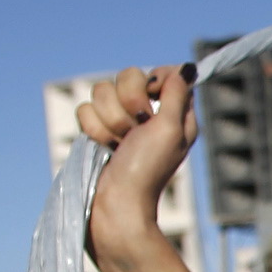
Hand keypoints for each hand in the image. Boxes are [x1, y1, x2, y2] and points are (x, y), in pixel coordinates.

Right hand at [85, 64, 199, 271]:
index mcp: (174, 112)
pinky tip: (105, 148)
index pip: (163, 72)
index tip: (152, 98)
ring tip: (119, 145)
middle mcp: (147, 113)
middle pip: (127, 75)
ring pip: (101, 91)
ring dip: (110, 121)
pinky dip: (94, 131)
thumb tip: (187, 67)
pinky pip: (84, 109)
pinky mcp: (97, 130)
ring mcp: (120, 121)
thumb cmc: (147, 170)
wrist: (114, 204)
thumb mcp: (172, 129)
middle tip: (135, 130)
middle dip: (127, 103)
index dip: (153, 80)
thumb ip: (177, 94)